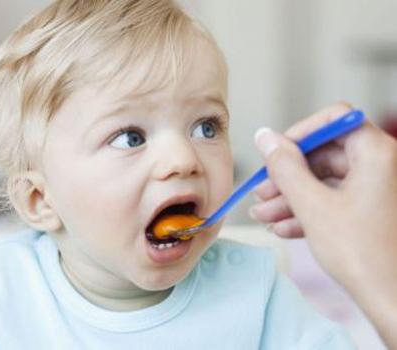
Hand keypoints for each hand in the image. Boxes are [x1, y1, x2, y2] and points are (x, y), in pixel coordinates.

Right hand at [250, 103, 396, 347]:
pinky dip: (309, 211)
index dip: (299, 134)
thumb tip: (264, 136)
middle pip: (325, 155)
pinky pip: (336, 200)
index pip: (334, 120)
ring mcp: (379, 189)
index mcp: (376, 153)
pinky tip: (284, 228)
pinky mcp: (373, 210)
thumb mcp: (312, 205)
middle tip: (262, 193)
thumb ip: (285, 167)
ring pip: (326, 181)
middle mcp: (382, 165)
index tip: (275, 154)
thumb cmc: (362, 254)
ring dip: (292, 198)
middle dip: (288, 176)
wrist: (393, 301)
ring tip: (265, 216)